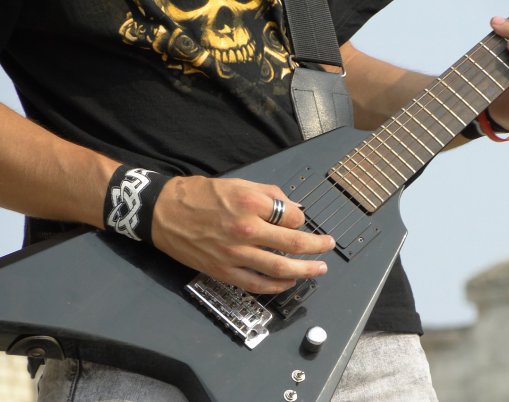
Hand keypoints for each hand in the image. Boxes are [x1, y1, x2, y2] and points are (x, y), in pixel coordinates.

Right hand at [151, 176, 334, 293]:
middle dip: (316, 246)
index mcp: (250, 203)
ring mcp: (235, 254)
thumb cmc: (199, 195)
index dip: (302, 218)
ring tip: (319, 269)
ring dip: (305, 270)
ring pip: (280, 267)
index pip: (292, 216)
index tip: (300, 219)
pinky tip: (289, 282)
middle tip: (328, 246)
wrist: (163, 212)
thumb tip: (295, 208)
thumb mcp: (237, 183)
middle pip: (293, 243)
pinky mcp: (224, 271)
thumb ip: (269, 194)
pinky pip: (257, 284)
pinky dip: (277, 285)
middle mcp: (246, 229)